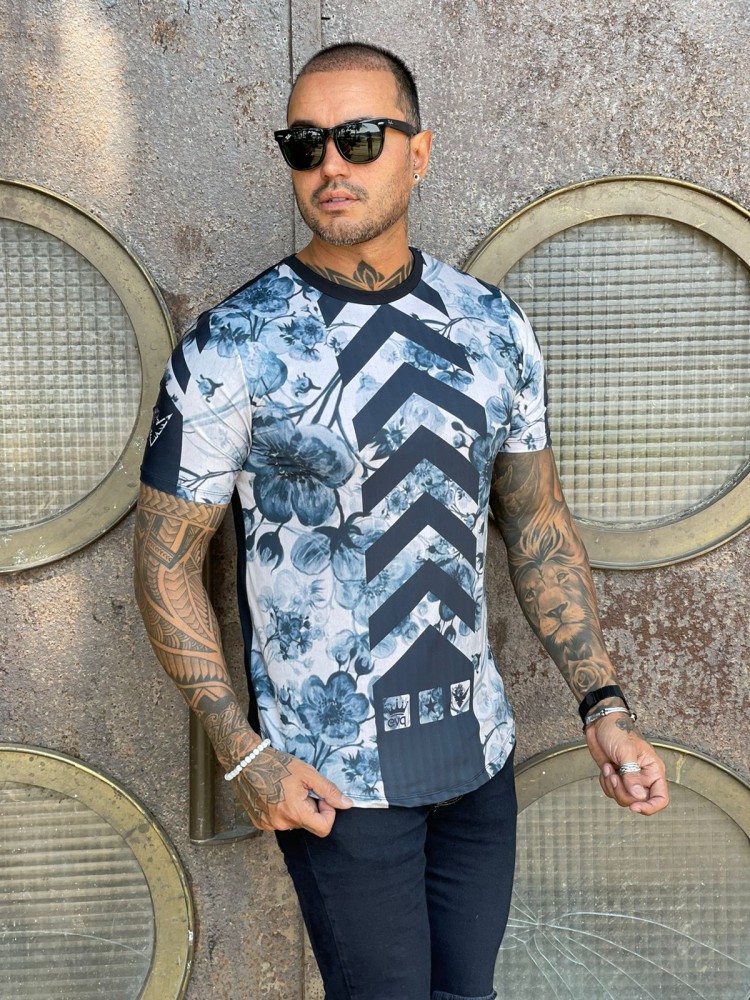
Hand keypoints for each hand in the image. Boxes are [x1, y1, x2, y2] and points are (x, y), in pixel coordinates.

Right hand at [234, 747, 352, 836]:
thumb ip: (329, 791)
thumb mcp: (308, 773)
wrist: (247, 762)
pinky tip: (275, 795)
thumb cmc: (278, 765)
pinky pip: (280, 822)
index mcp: (296, 813)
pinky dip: (283, 811)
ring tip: (287, 790)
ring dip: (297, 810)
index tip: (321, 798)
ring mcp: (269, 825)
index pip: (324, 829)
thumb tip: (347, 805)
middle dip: (311, 809)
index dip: (328, 813)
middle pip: (309, 825)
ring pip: (294, 823)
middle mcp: (282, 824)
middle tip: (302, 790)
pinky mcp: (260, 823)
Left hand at [585, 714, 668, 814]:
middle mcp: (643, 777)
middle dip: (622, 792)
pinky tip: (605, 768)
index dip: (650, 807)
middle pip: (638, 801)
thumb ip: (632, 775)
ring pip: (623, 799)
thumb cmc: (618, 730)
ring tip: (608, 768)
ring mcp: (628, 779)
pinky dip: (605, 783)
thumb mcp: (626, 751)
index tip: (634, 807)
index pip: (660, 798)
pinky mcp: (616, 777)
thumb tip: (639, 797)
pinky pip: (611, 792)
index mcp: (653, 771)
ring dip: (612, 786)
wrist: (600, 722)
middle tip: (613, 775)